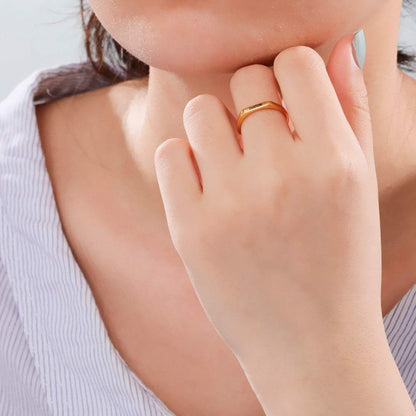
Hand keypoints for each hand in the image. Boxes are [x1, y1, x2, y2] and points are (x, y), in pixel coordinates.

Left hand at [153, 32, 409, 413]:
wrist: (310, 345)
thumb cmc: (339, 263)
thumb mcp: (359, 186)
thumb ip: (351, 110)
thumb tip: (335, 48)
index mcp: (335, 161)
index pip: (295, 62)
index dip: (287, 74)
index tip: (284, 101)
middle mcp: (283, 175)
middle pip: (245, 79)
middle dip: (250, 101)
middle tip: (258, 140)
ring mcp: (232, 203)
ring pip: (199, 110)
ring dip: (212, 126)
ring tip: (229, 162)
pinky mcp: (191, 229)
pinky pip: (169, 153)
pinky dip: (183, 161)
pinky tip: (204, 186)